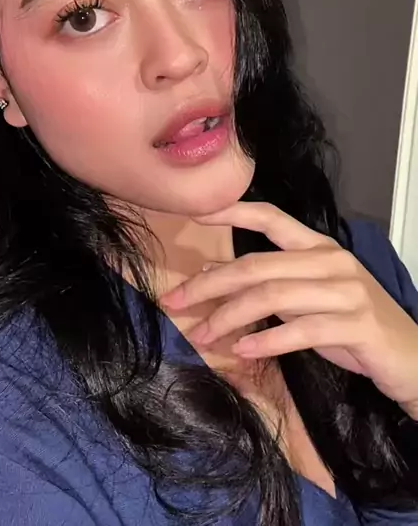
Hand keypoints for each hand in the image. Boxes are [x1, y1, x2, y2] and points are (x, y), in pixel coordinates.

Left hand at [160, 203, 417, 418]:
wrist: (412, 357)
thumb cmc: (352, 324)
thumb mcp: (305, 298)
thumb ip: (265, 282)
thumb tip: (211, 271)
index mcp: (318, 247)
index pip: (270, 218)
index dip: (232, 212)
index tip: (195, 213)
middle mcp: (331, 261)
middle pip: (257, 265)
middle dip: (210, 284)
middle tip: (174, 301)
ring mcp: (346, 291)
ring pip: (272, 296)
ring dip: (229, 317)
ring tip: (202, 336)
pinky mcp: (356, 324)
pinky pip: (301, 330)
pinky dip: (267, 341)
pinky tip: (243, 351)